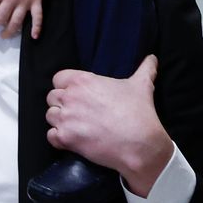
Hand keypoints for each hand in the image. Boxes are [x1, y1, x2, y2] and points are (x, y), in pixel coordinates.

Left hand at [46, 56, 171, 196]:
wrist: (140, 143)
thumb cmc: (139, 112)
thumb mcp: (141, 85)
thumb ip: (144, 69)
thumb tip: (152, 58)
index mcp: (82, 81)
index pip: (58, 78)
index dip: (66, 86)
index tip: (79, 95)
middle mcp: (69, 97)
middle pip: (52, 97)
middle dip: (63, 104)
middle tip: (80, 112)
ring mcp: (65, 118)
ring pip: (50, 116)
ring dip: (60, 121)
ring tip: (78, 125)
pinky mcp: (64, 138)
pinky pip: (51, 136)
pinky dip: (59, 138)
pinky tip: (74, 138)